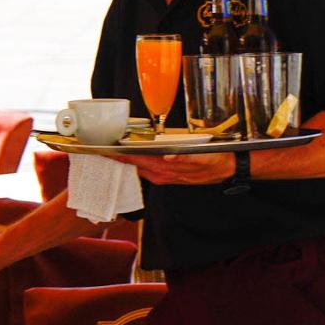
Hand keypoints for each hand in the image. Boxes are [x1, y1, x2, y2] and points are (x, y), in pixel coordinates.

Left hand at [112, 152, 235, 184]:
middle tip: (97, 148)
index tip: (103, 150)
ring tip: (108, 151)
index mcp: (165, 168)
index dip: (118, 155)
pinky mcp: (166, 175)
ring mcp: (162, 176)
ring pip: (137, 168)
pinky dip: (134, 163)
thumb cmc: (214, 160)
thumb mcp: (203, 157)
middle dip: (115, 158)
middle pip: (132, 164)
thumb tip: (168, 158)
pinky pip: (145, 170)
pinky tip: (129, 157)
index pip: (135, 160)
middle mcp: (160, 174)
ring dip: (124, 160)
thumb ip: (185, 157)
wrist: (226, 169)